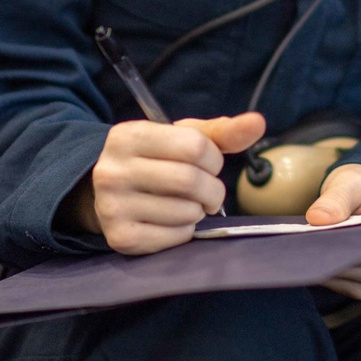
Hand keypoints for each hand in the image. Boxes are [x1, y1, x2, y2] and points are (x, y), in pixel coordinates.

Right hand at [67, 112, 265, 254]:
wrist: (102, 194)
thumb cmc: (153, 160)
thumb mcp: (180, 138)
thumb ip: (220, 132)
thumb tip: (258, 122)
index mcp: (128, 136)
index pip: (194, 146)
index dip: (214, 158)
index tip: (210, 163)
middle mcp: (114, 170)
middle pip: (191, 181)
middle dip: (212, 189)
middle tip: (209, 191)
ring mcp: (113, 206)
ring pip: (186, 212)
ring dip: (199, 210)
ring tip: (187, 204)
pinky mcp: (121, 238)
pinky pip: (176, 236)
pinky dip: (186, 230)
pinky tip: (173, 220)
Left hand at [306, 163, 360, 299]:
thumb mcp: (352, 181)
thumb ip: (338, 197)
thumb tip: (317, 219)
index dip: (349, 245)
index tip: (321, 238)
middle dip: (334, 256)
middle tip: (303, 243)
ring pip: (351, 281)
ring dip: (327, 267)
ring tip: (304, 249)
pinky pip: (343, 286)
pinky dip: (326, 274)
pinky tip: (311, 259)